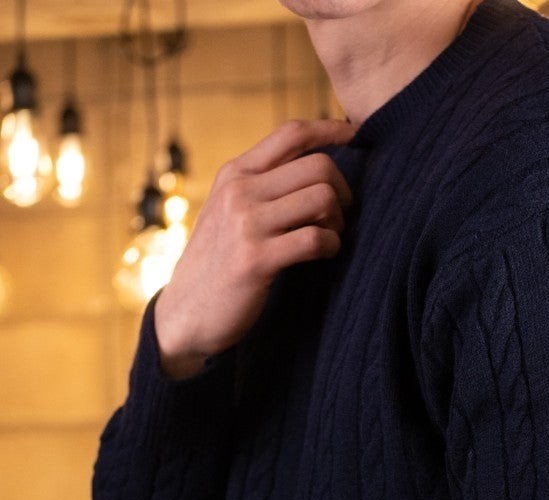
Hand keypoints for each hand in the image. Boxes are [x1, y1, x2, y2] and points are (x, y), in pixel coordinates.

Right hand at [154, 116, 356, 378]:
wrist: (185, 314)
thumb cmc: (219, 264)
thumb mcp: (229, 212)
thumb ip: (262, 187)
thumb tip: (315, 168)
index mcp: (235, 173)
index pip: (291, 132)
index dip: (330, 129)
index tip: (355, 136)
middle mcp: (239, 190)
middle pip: (318, 166)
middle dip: (343, 190)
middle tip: (341, 216)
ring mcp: (246, 224)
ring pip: (322, 198)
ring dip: (338, 220)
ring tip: (329, 237)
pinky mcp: (256, 259)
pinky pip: (315, 238)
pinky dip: (331, 246)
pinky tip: (324, 255)